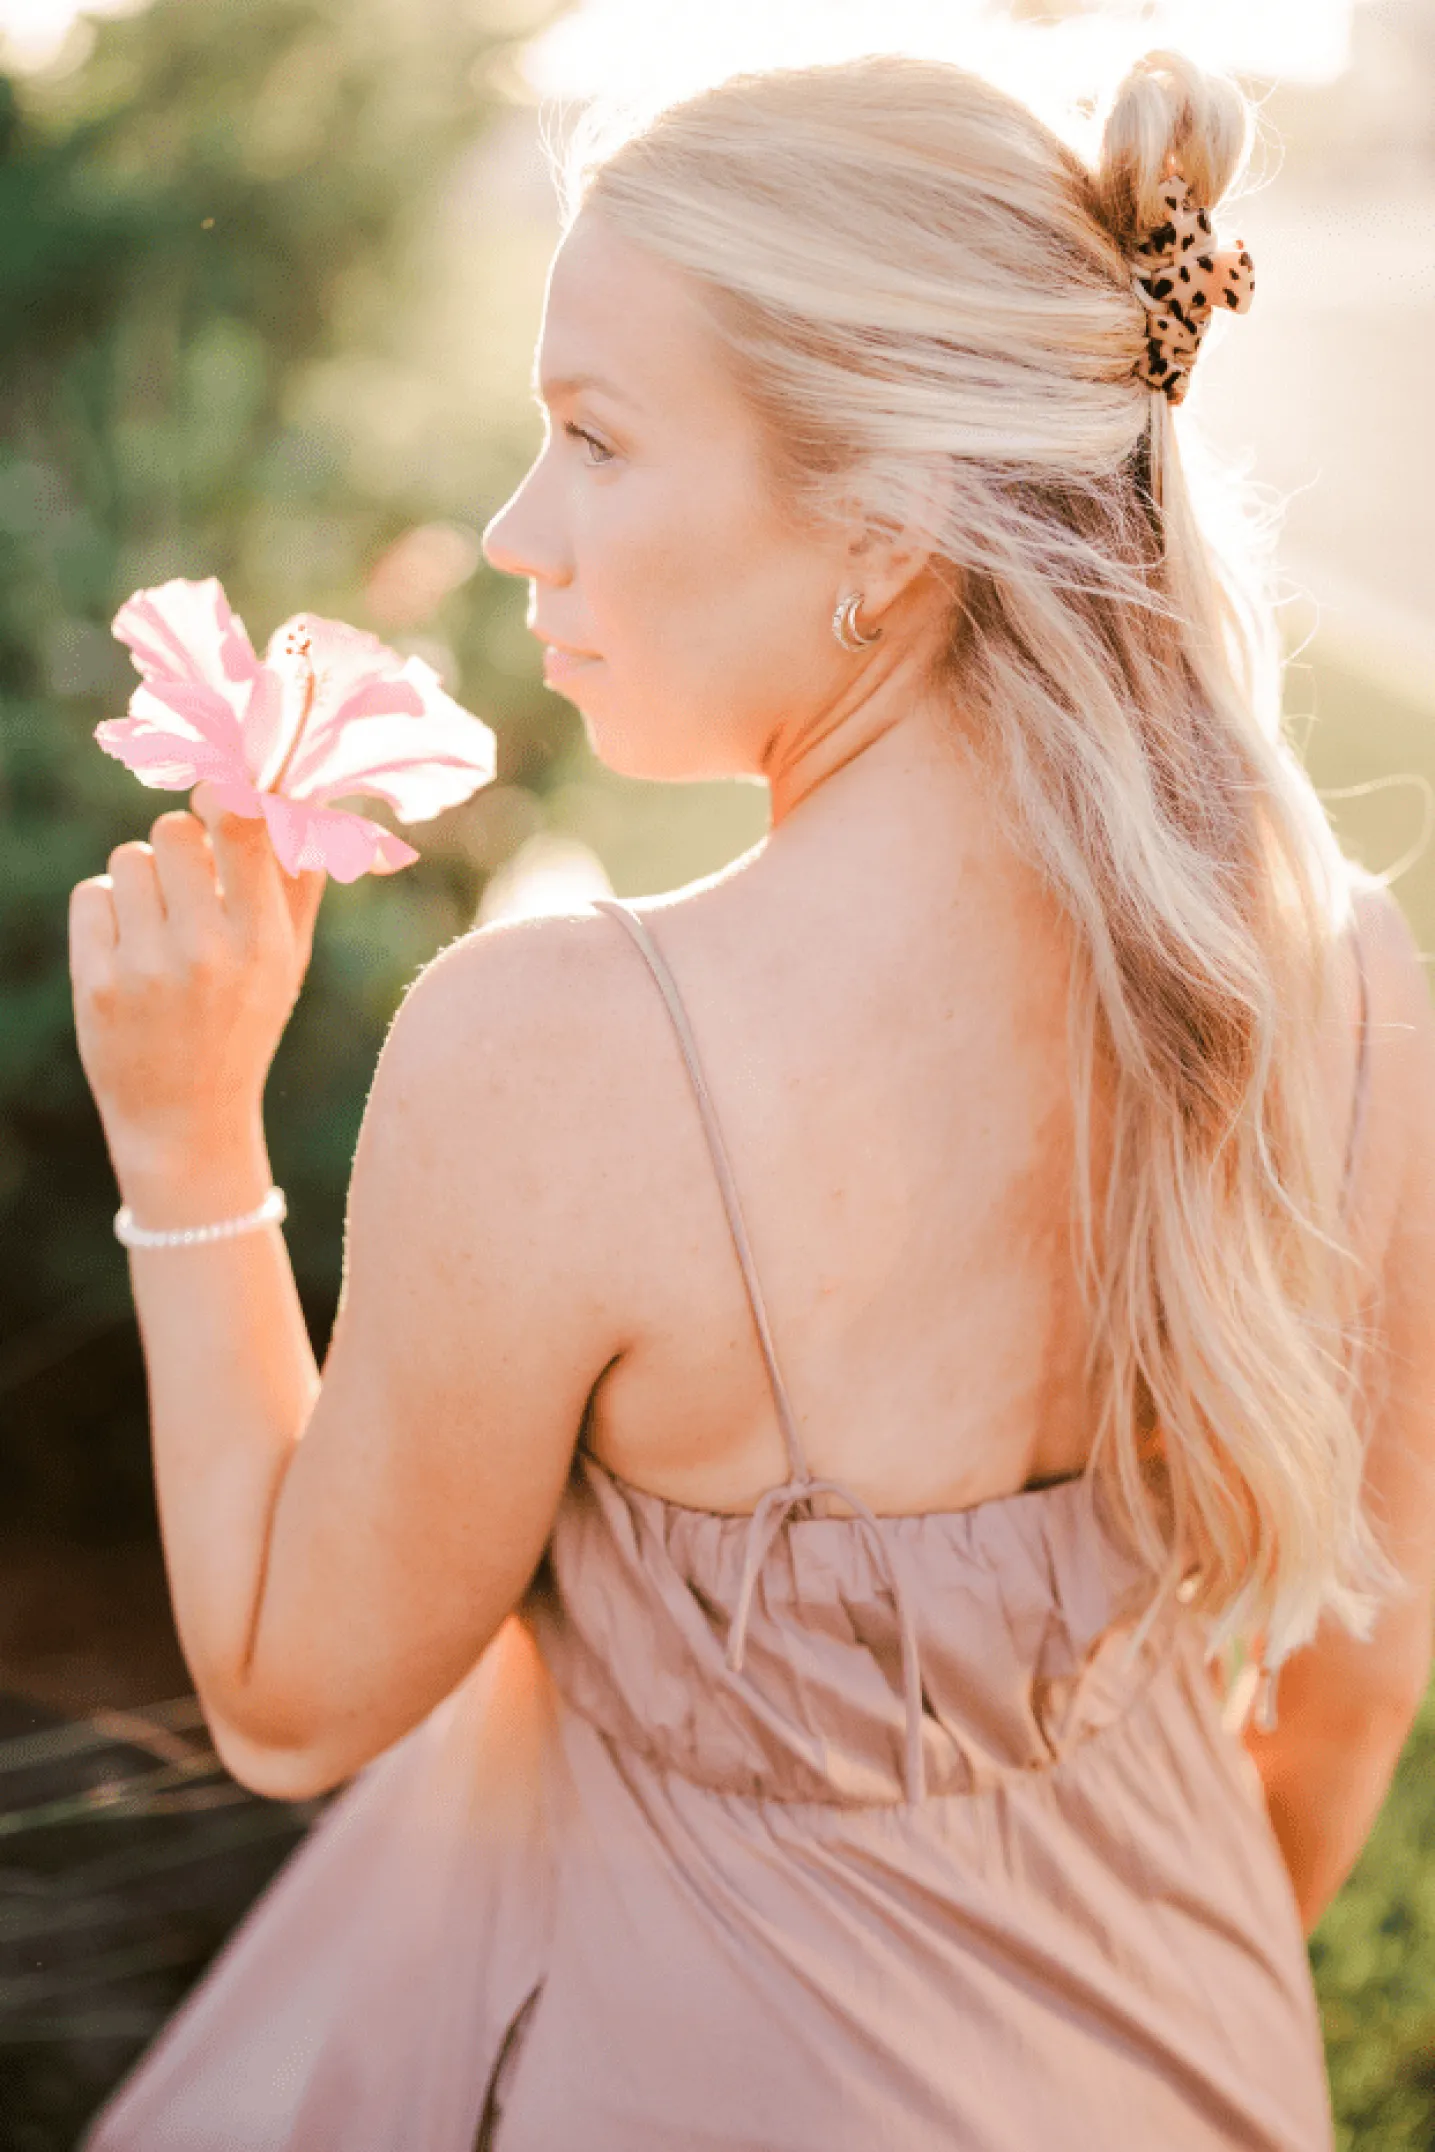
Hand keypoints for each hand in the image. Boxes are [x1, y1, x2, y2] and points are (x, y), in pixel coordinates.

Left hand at [69, 782, 326, 1171]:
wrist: (186, 1118)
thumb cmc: (245, 1022)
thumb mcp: (288, 961)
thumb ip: (298, 880)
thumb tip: (298, 795)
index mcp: (265, 942)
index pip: (240, 823)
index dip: (223, 795)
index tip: (218, 802)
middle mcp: (207, 952)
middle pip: (173, 830)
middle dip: (179, 845)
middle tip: (188, 881)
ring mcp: (146, 970)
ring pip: (128, 860)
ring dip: (142, 879)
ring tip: (159, 924)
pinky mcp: (95, 985)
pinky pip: (91, 895)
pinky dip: (107, 912)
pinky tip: (128, 949)